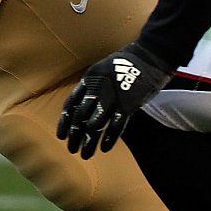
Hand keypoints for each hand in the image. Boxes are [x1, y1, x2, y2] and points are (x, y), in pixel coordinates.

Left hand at [56, 42, 174, 158]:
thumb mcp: (103, 69)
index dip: (65, 122)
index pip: (71, 104)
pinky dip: (109, 138)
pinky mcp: (128, 104)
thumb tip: (86, 104)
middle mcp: (96, 88)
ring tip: (85, 155)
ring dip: (88, 142)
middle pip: (80, 117)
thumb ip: (94, 86)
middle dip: (74, 136)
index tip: (61, 136)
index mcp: (89, 79)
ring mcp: (112, 97)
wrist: (149, 56)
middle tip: (72, 149)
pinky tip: (104, 149)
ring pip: (94, 125)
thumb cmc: (128, 62)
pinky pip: (115, 125)